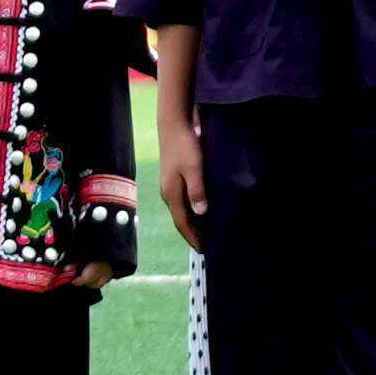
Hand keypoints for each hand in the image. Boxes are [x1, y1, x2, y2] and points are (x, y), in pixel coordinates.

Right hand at [153, 117, 207, 239]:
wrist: (173, 125)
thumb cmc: (185, 145)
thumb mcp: (194, 168)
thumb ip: (197, 190)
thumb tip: (200, 213)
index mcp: (172, 194)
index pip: (182, 223)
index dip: (193, 237)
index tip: (204, 249)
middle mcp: (168, 193)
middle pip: (181, 219)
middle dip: (192, 234)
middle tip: (207, 245)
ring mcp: (169, 186)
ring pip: (182, 210)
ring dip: (193, 223)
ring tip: (206, 232)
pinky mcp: (173, 178)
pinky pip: (182, 201)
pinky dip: (192, 210)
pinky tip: (201, 210)